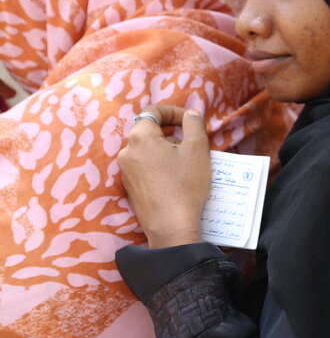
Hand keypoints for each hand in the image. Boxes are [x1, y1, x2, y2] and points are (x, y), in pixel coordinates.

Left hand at [117, 105, 210, 248]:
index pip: (153, 111)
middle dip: (171, 133)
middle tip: (191, 145)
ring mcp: (125, 171)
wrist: (171, 225)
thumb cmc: (185, 184)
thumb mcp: (198, 148)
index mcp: (140, 137)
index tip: (190, 121)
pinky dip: (158, 165)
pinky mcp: (129, 187)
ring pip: (147, 150)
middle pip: (149, 131)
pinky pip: (144, 166)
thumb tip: (190, 115)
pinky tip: (174, 179)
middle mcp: (126, 151)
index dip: (174, 112)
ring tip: (185, 164)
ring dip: (165, 150)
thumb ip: (194, 123)